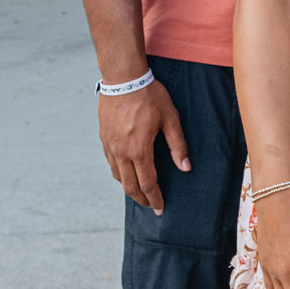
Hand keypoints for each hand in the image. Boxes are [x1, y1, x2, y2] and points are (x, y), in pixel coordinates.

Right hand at [98, 82, 188, 214]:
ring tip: (139, 192)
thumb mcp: (170, 118)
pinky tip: (126, 171)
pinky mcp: (104, 138)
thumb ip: (178, 145)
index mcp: (139, 150)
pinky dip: (119, 172)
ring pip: (117, 175)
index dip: (155, 198)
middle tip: (151, 206)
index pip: (148, 183)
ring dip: (128, 187)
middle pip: (129, 185)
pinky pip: (111, 162)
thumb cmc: (150, 96)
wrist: (123, 79)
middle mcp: (121, 152)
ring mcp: (110, 145)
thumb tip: (185, 167)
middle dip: (141, 199)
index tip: (160, 209)